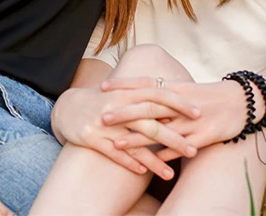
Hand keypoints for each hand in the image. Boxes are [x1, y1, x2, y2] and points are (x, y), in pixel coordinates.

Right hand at [52, 86, 199, 178]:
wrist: (66, 108)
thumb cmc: (101, 100)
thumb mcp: (119, 90)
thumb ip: (143, 90)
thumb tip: (173, 94)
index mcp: (125, 92)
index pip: (157, 93)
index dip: (178, 102)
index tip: (199, 113)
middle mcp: (115, 106)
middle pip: (150, 122)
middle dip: (173, 137)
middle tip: (193, 151)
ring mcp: (102, 123)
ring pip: (133, 143)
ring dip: (154, 160)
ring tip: (170, 174)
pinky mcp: (90, 137)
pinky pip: (113, 152)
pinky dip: (129, 162)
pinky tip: (144, 172)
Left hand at [101, 78, 250, 157]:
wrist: (242, 102)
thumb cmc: (207, 95)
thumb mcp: (183, 87)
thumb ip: (162, 89)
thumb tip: (137, 90)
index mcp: (174, 87)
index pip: (144, 83)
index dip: (123, 84)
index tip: (102, 87)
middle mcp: (180, 103)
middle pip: (148, 107)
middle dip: (124, 113)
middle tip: (102, 117)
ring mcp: (191, 121)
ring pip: (161, 130)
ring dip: (138, 139)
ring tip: (117, 144)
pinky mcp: (203, 136)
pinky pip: (180, 148)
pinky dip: (164, 155)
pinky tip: (148, 162)